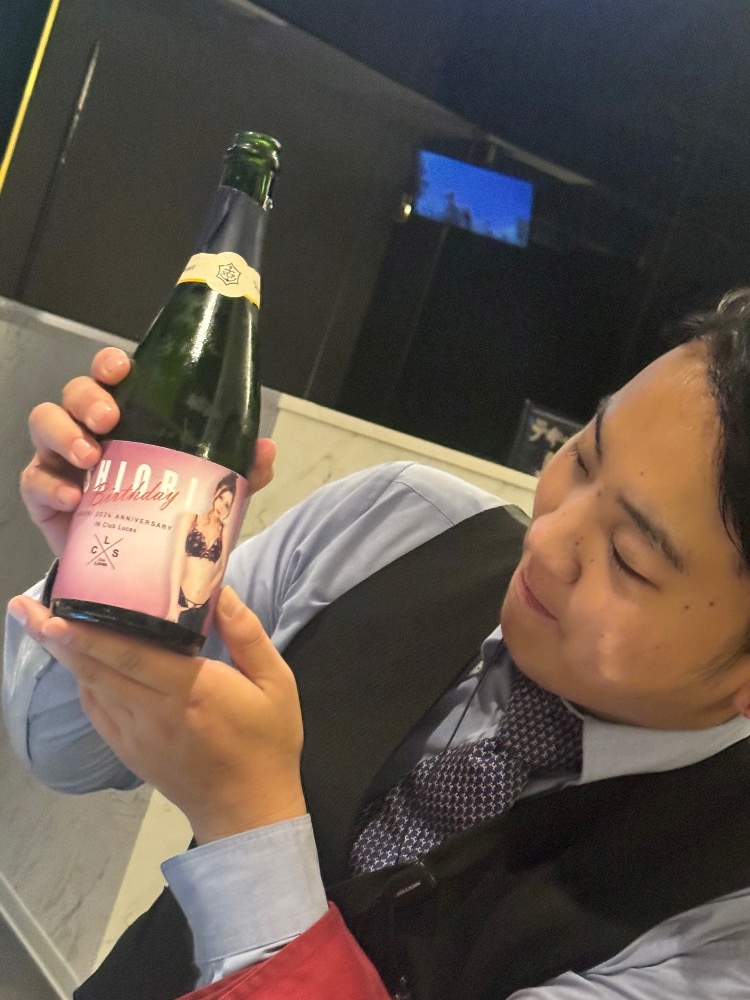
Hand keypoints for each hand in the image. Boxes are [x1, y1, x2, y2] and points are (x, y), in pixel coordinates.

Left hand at [8, 587, 305, 843]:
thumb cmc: (267, 742)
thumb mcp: (276, 682)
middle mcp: (155, 712)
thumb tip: (218, 590)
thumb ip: (247, 634)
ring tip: (40, 624)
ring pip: (92, 688)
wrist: (248, 811)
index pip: (131, 657)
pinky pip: (98, 711)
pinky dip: (83, 683)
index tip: (55, 613)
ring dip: (65, 656)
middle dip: (57, 638)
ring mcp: (136, 735)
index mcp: (192, 692)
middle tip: (24, 608)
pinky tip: (77, 663)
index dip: (90, 635)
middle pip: (98, 669)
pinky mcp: (129, 751)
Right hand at [21, 347, 276, 558]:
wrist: (136, 565)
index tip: (122, 369)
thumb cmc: (165, 511)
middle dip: (87, 398)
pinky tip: (74, 499)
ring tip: (90, 458)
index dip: (110, 365)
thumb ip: (237, 468)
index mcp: (128, 416)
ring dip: (64, 434)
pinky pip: (34, 479)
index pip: (111, 375)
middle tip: (109, 420)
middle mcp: (89, 428)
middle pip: (74, 393)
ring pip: (45, 423)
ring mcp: (62, 458)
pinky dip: (50, 485)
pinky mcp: (44, 494)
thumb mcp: (207, 489)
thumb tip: (265, 450)